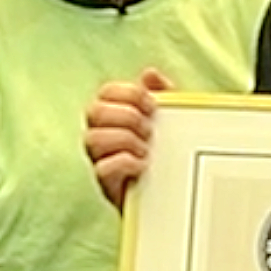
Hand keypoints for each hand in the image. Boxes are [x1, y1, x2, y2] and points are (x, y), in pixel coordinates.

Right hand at [88, 71, 169, 208]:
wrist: (177, 196)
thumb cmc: (169, 154)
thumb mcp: (172, 120)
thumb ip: (163, 95)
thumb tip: (150, 74)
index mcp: (115, 117)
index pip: (106, 92)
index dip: (127, 93)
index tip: (152, 105)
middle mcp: (102, 136)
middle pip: (94, 112)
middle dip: (125, 116)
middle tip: (149, 129)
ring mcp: (101, 161)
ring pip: (92, 139)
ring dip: (123, 139)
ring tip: (146, 149)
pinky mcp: (107, 185)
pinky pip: (101, 169)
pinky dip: (124, 162)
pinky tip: (143, 165)